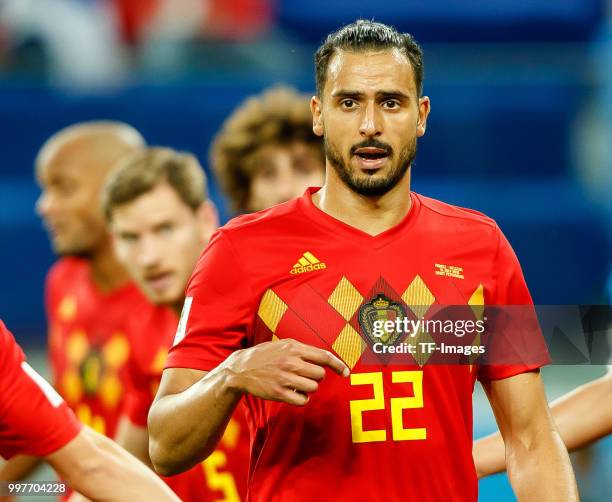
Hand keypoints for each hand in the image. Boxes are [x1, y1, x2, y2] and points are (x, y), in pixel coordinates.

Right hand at [223, 339, 348, 405]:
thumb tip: (326, 359)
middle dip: (315, 377)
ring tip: (296, 384)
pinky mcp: (279, 393)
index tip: (346, 372)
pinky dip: (301, 399)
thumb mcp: (284, 345)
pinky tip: (293, 393)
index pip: (323, 356)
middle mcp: (290, 362)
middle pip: (320, 374)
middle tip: (304, 376)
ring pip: (313, 388)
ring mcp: (284, 378)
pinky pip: (303, 400)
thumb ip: (304, 350)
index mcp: (294, 348)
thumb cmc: (266, 356)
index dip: (338, 365)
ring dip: (308, 388)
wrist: (241, 369)